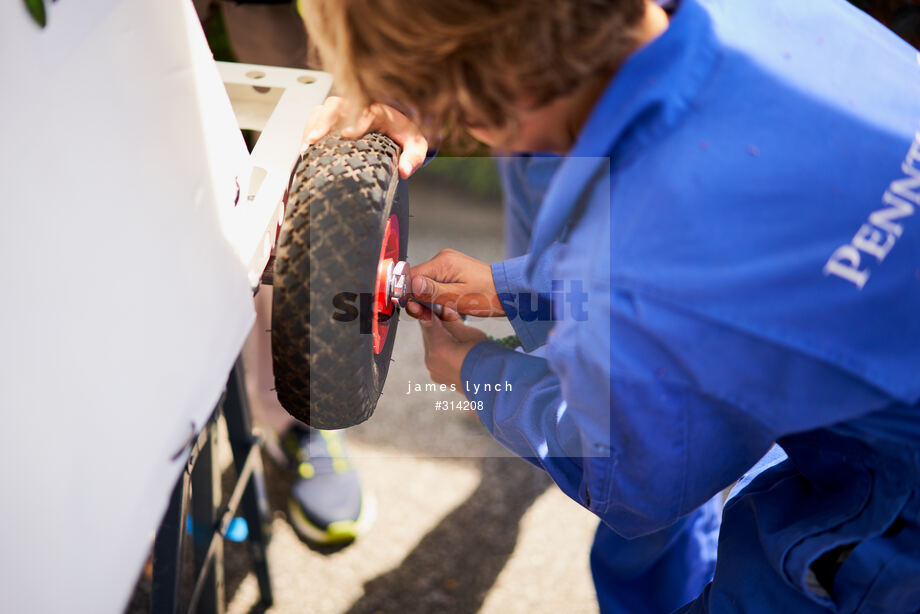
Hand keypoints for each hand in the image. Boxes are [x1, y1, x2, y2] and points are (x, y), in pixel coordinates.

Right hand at [301, 96, 428, 178]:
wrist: (399, 127)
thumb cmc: (405, 135)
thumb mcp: (416, 146)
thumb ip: (414, 157)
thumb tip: (404, 170)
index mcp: (381, 110)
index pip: (366, 111)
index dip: (356, 121)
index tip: (348, 135)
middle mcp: (359, 107)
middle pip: (337, 105)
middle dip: (324, 121)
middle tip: (316, 139)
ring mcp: (345, 112)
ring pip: (323, 110)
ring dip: (313, 127)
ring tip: (307, 147)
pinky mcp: (334, 119)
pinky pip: (317, 119)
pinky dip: (309, 131)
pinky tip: (305, 148)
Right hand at [408, 249, 504, 317]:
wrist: (509, 292)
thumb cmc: (487, 295)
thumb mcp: (457, 297)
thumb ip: (431, 291)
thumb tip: (410, 284)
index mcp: (443, 262)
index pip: (412, 275)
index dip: (408, 293)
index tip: (413, 309)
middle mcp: (443, 259)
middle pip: (418, 280)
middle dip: (419, 299)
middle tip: (426, 316)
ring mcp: (448, 265)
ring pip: (426, 284)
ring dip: (429, 301)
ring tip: (440, 313)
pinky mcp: (453, 272)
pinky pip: (437, 285)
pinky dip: (437, 297)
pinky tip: (445, 308)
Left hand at [411, 305, 487, 389]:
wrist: (495, 383)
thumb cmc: (485, 356)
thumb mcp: (470, 333)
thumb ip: (451, 320)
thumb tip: (440, 308)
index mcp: (438, 348)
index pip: (426, 321)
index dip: (425, 309)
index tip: (423, 300)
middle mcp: (431, 361)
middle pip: (428, 334)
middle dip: (435, 323)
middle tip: (445, 314)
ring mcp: (434, 371)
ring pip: (431, 346)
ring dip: (439, 338)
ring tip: (454, 334)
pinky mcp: (439, 378)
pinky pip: (436, 359)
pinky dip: (442, 351)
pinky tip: (455, 349)